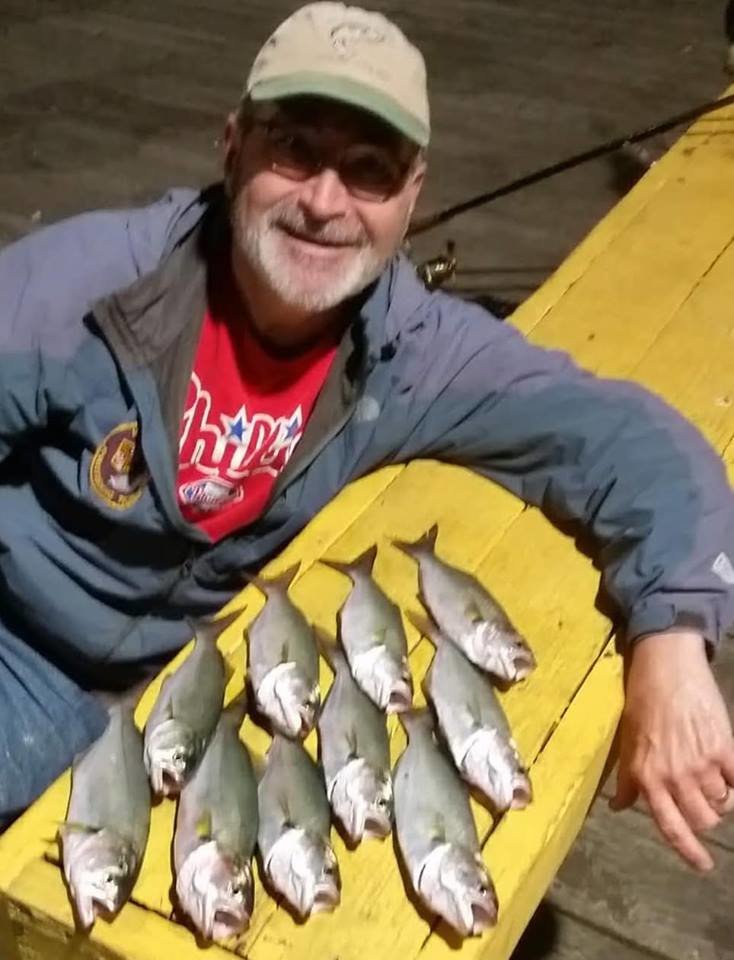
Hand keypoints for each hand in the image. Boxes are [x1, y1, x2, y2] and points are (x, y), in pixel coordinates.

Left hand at [610, 630, 733, 870]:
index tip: (703, 865)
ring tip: (712, 780)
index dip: (689, 851)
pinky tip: (728, 771)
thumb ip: (628, 780)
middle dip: (705, 818)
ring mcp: (702, 764)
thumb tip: (618, 807)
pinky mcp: (724, 748)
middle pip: (703, 819)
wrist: (666, 667)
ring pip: (723, 804)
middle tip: (702, 803)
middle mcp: (675, 776)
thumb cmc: (642, 703)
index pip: (670, 826)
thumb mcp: (627, 742)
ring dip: (720, 799)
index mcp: (648, 777)